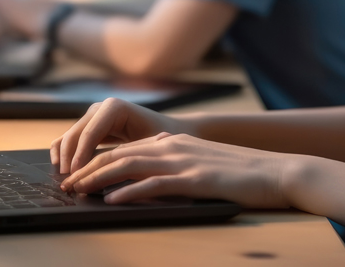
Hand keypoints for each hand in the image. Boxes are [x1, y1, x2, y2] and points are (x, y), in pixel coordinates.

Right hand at [51, 97, 190, 173]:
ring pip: (68, 138)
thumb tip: (109, 172)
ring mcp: (93, 116)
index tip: (76, 176)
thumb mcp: (152, 148)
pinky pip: (70, 140)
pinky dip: (64, 155)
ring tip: (66, 182)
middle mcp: (100, 108)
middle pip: (75, 135)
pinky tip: (66, 173)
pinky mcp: (90, 127)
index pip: (90, 134)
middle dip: (68, 160)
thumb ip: (131, 158)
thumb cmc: (166, 140)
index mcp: (114, 108)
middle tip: (67, 185)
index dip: (80, 156)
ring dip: (64, 159)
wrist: (172, 131)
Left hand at [60, 132, 296, 208]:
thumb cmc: (243, 174)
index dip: (97, 161)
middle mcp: (175, 147)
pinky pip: (155, 184)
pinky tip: (112, 200)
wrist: (278, 172)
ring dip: (98, 179)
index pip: (126, 149)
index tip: (76, 175)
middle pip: (120, 154)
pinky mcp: (196, 179)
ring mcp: (185, 162)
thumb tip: (149, 176)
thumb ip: (178, 165)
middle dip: (88, 169)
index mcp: (176, 143)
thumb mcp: (204, 164)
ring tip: (77, 190)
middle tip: (65, 184)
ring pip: (130, 165)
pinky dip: (129, 192)